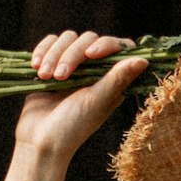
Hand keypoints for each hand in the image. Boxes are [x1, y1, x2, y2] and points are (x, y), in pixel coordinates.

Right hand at [14, 30, 146, 163]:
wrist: (39, 141)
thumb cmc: (72, 127)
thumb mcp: (96, 102)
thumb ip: (117, 79)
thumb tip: (145, 59)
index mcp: (111, 79)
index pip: (118, 47)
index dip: (107, 45)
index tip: (91, 54)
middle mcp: (94, 70)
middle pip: (88, 39)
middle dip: (71, 55)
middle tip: (60, 77)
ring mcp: (72, 66)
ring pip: (67, 39)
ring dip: (54, 54)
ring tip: (45, 76)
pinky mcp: (51, 64)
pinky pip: (49, 43)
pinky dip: (42, 51)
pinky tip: (36, 68)